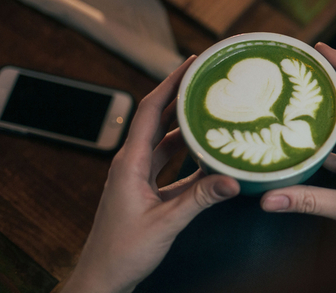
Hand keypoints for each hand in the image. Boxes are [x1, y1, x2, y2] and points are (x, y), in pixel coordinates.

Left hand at [61, 58, 239, 292]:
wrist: (102, 280)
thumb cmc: (122, 252)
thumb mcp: (166, 223)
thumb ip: (200, 199)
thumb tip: (233, 180)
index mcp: (130, 162)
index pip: (151, 110)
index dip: (171, 83)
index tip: (191, 64)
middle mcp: (132, 163)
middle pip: (159, 119)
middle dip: (182, 96)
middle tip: (207, 80)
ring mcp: (138, 176)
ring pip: (165, 140)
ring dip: (187, 125)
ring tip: (213, 110)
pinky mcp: (145, 190)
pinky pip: (169, 163)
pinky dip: (189, 154)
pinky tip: (210, 154)